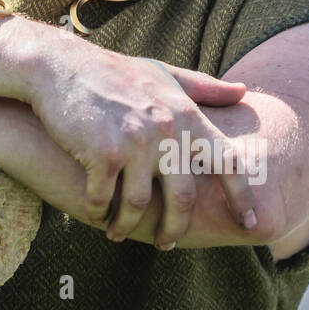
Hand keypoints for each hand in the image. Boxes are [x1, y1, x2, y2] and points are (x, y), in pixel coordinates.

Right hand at [27, 44, 257, 247]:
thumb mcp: (162, 73)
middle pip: (183, 199)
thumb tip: (243, 92)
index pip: (228, 163)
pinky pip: (104, 199)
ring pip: (140, 206)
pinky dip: (98, 212)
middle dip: (174, 229)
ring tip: (117, 232)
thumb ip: (203, 87)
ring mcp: (135, 143)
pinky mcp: (104, 153)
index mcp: (186, 114)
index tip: (249, 223)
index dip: (242, 198)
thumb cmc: (112, 72)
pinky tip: (95, 215)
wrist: (59, 65)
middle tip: (166, 244)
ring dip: (126, 226)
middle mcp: (166, 130)